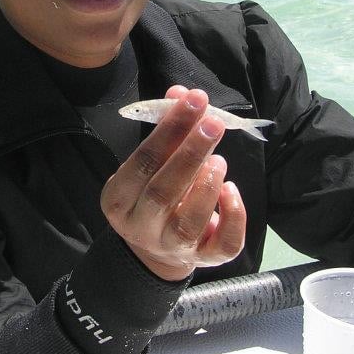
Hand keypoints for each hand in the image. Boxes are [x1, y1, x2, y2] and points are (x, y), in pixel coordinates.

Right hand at [101, 86, 246, 281]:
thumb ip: (167, 131)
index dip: (169, 129)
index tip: (194, 100)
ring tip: (219, 159)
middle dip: (190, 153)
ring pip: (189, 223)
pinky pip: (222, 245)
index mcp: (119, 199)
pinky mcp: (203, 260)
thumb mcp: (150, 164)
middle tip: (214, 122)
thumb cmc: (151, 193)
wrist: (155, 251)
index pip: (143, 161)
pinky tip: (232, 190)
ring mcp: (172, 247)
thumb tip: (182, 93)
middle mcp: (141, 227)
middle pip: (163, 192)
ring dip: (207, 187)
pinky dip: (233, 217)